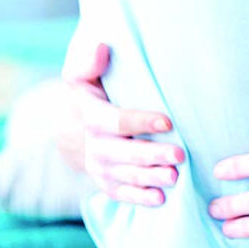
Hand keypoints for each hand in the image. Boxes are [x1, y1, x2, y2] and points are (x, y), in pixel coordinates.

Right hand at [55, 42, 183, 206]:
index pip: (117, 121)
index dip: (142, 122)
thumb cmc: (85, 93)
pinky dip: (139, 199)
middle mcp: (93, 145)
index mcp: (90, 116)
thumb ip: (88, 62)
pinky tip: (160, 200)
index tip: (168, 122)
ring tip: (175, 177)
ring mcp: (98, 166)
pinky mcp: (104, 181)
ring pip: (125, 176)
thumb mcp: (80, 75)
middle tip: (179, 155)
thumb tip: (101, 47)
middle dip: (152, 155)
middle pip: (124, 153)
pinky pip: (120, 193)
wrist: (68, 126)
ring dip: (150, 178)